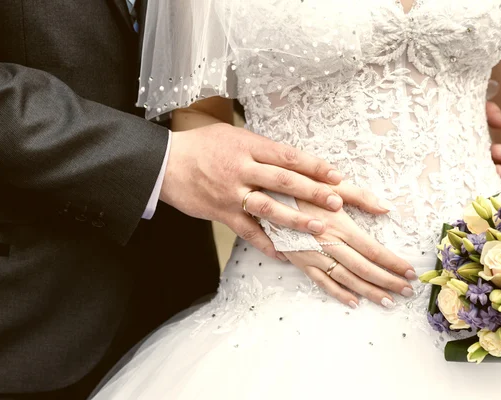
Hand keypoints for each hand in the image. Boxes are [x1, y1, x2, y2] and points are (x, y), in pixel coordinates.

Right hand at [160, 123, 391, 258]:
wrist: (163, 163)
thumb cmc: (200, 145)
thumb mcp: (232, 135)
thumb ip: (260, 147)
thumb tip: (290, 157)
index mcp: (248, 147)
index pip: (288, 156)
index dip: (314, 166)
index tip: (337, 175)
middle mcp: (242, 170)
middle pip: (283, 181)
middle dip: (312, 192)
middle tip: (337, 202)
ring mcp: (232, 194)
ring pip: (268, 207)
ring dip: (295, 219)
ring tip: (319, 229)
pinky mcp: (221, 213)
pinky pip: (247, 232)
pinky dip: (266, 244)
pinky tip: (284, 255)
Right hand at [284, 190, 416, 308]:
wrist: (264, 197)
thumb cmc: (300, 188)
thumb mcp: (332, 186)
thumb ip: (361, 197)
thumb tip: (386, 208)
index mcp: (340, 226)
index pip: (374, 250)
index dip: (394, 263)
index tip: (410, 272)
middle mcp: (329, 244)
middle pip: (365, 269)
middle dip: (389, 282)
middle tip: (407, 291)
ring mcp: (314, 256)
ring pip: (347, 279)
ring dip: (369, 292)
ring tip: (389, 301)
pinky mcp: (301, 262)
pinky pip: (322, 282)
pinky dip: (339, 294)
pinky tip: (354, 301)